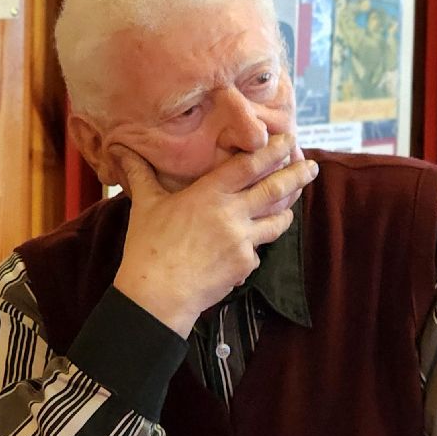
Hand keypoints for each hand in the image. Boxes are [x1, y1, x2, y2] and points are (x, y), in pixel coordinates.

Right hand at [111, 135, 317, 336]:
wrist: (158, 294)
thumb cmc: (148, 247)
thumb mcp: (145, 205)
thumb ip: (142, 175)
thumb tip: (122, 151)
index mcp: (210, 193)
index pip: (249, 165)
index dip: (272, 151)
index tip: (289, 141)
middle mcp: (232, 213)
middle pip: (275, 190)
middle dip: (297, 176)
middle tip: (313, 167)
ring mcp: (243, 240)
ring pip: (276, 223)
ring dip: (286, 213)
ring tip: (291, 207)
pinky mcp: (245, 265)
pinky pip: (257, 253)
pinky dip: (253, 249)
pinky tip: (247, 250)